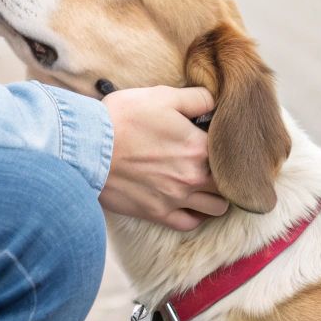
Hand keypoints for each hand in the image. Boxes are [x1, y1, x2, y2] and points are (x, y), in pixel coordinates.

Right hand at [98, 85, 226, 230]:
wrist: (88, 148)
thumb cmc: (124, 118)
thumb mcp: (162, 96)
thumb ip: (197, 98)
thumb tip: (216, 101)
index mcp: (199, 147)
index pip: (232, 153)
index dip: (230, 147)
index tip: (221, 142)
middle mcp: (194, 176)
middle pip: (230, 184)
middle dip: (227, 175)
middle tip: (217, 165)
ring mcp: (176, 198)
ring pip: (217, 208)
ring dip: (216, 197)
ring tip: (208, 186)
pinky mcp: (157, 214)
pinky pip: (189, 224)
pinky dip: (195, 217)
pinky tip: (191, 205)